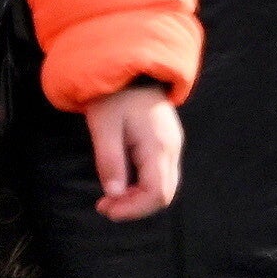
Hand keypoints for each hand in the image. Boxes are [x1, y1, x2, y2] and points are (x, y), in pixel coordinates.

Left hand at [81, 80, 181, 221]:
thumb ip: (110, 160)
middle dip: (135, 207)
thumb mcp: (104, 125)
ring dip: (138, 198)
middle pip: (164, 194)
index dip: (133, 209)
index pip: (156, 193)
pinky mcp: (167, 143)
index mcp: (158, 146)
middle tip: (105, 206)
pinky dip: (142, 186)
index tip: (107, 209)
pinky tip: (122, 181)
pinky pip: (160, 174)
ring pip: (164, 186)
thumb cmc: (115, 95)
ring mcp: (172, 145)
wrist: (131, 68)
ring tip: (110, 196)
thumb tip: (113, 194)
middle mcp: (171, 149)